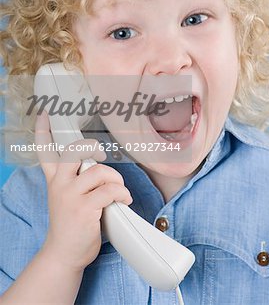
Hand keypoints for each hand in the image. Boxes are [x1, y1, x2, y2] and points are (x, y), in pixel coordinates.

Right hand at [35, 111, 132, 271]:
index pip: (46, 151)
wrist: (63, 254)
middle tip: (102, 157)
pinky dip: (122, 193)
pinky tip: (123, 200)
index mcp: (55, 180)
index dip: (44, 131)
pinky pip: (110, 190)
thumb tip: (100, 166)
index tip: (44, 114)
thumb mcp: (65, 198)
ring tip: (119, 190)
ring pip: (99, 171)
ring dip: (115, 179)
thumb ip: (76, 179)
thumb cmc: (71, 224)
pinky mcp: (83, 208)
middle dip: (93, 148)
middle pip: (75, 151)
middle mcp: (60, 184)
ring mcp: (70, 195)